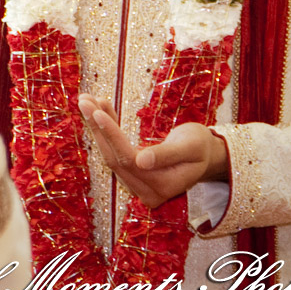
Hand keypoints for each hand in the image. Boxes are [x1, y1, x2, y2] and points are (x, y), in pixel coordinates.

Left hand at [78, 94, 227, 208]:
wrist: (206, 155)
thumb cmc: (201, 148)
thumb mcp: (191, 147)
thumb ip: (167, 155)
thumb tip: (141, 161)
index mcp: (162, 186)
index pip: (129, 160)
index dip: (112, 136)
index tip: (97, 112)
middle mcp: (146, 191)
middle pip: (114, 157)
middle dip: (97, 127)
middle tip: (84, 99)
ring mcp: (137, 185)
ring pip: (111, 153)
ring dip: (97, 126)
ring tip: (87, 99)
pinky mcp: (132, 175)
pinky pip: (114, 151)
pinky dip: (106, 130)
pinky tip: (100, 108)